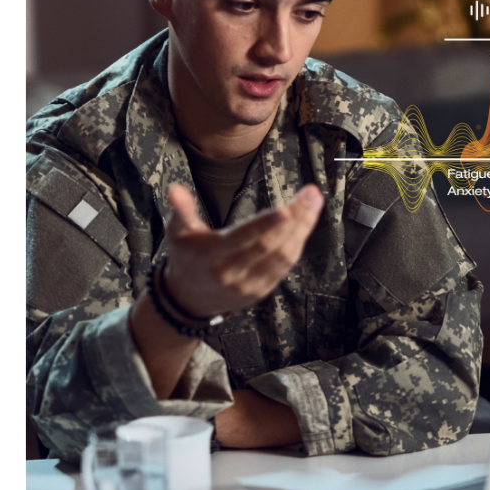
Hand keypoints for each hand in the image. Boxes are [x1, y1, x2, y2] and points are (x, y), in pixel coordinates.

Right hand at [162, 183, 323, 318]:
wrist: (188, 300)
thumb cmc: (187, 257)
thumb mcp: (177, 233)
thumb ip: (181, 211)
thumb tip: (175, 189)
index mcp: (211, 256)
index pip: (242, 239)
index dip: (266, 224)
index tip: (287, 209)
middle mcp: (231, 273)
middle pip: (269, 245)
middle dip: (295, 219)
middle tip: (312, 194)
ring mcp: (249, 285)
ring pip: (283, 256)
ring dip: (303, 228)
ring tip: (314, 202)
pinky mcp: (261, 291)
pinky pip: (285, 266)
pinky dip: (298, 243)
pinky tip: (306, 222)